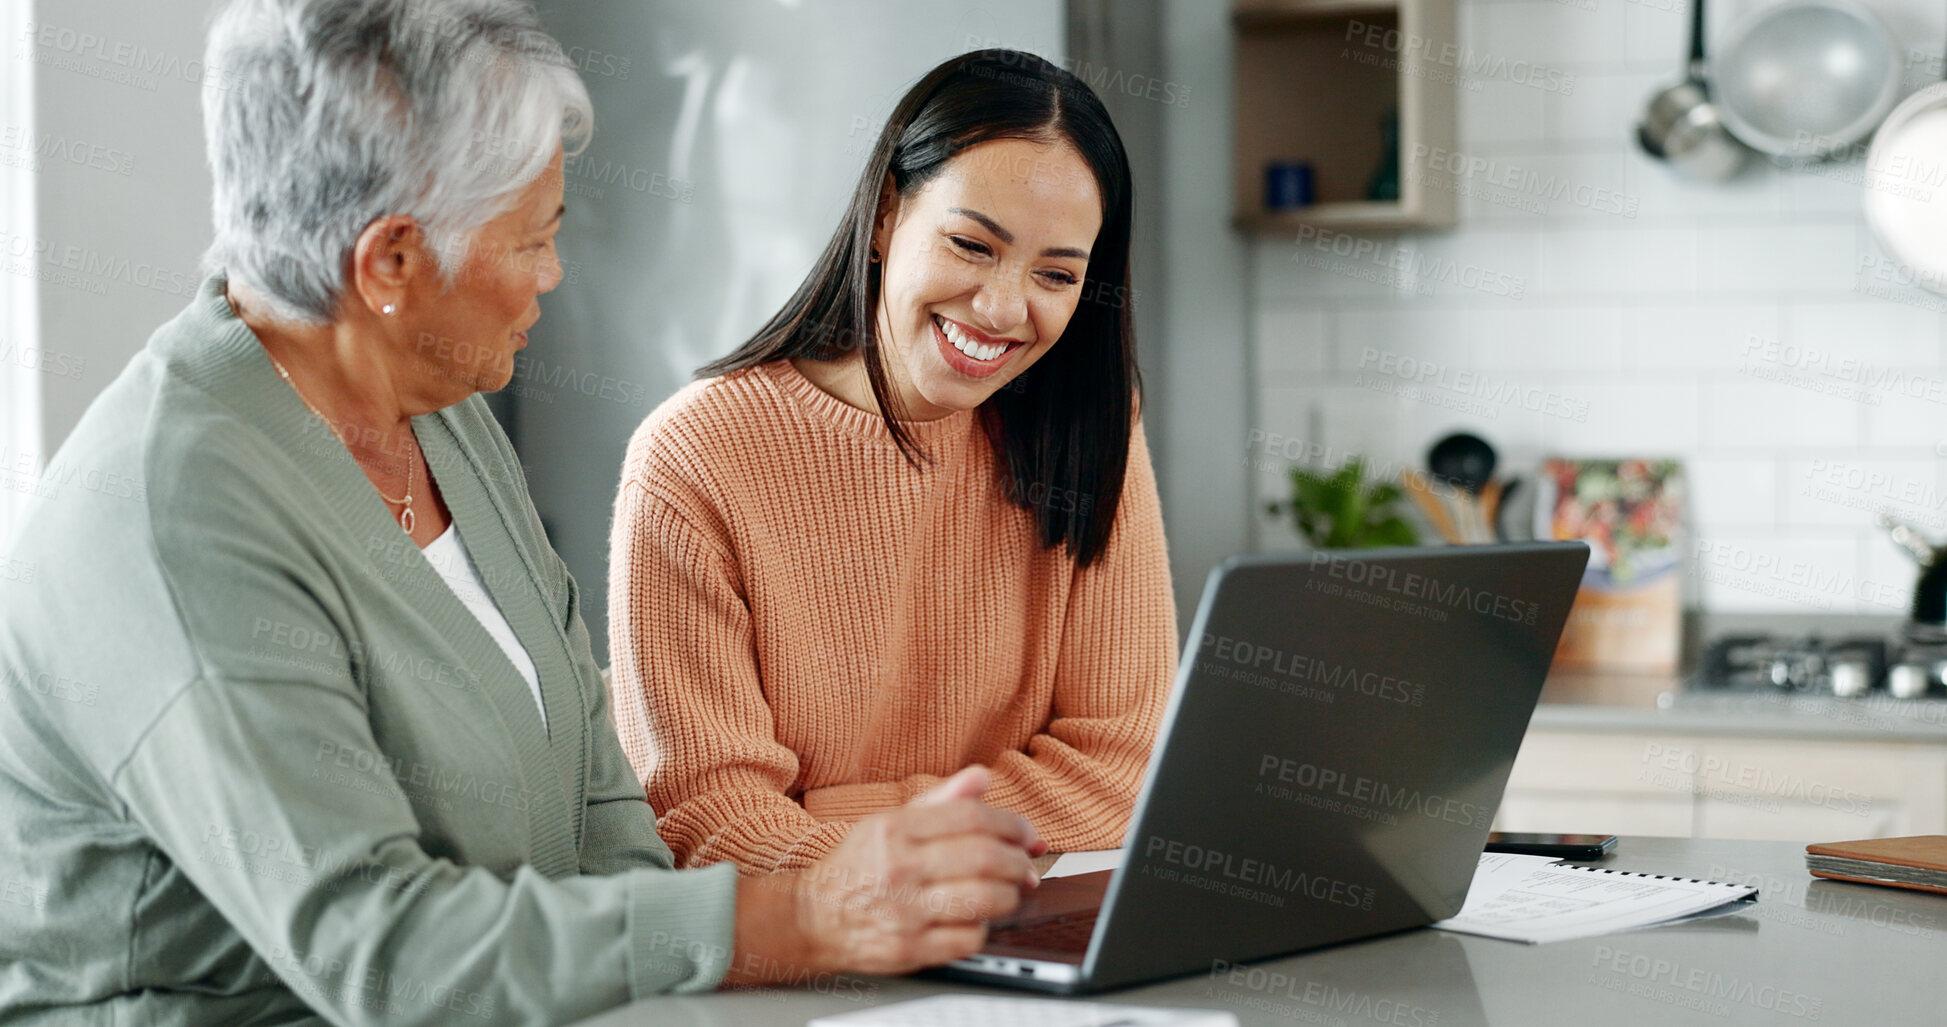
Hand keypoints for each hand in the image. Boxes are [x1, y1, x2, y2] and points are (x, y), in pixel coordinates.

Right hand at [725, 766, 1042, 982]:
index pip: (972, 818)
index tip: (1027, 834)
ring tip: (1010, 891)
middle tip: (1028, 865)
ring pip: (984, 900)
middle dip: (1019, 861)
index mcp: (895, 830)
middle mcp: (899, 869)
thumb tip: (981, 777)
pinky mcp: (908, 950)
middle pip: (984, 858)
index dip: (1013, 824)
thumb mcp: (889, 822)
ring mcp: (903, 912)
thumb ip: (940, 800)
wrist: (812, 918)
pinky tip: (978, 918)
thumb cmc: (857, 867)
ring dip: (1010, 895)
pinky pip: (968, 939)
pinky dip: (984, 928)